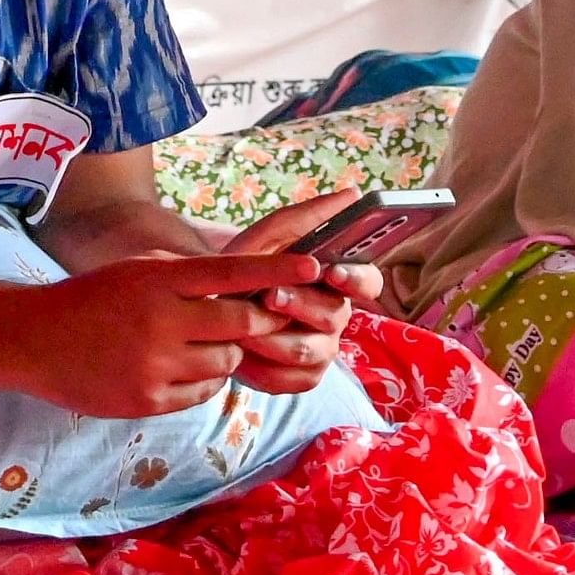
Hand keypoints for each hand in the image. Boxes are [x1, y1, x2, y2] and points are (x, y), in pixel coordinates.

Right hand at [0, 254, 319, 416]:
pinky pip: (202, 393)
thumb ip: (188, 277)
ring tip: (195, 344)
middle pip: (244, 323)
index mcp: (162, 281)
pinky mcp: (148, 400)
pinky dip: (201, 382)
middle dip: (259, 322)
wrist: (33, 340)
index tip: (316, 266)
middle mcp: (162, 321)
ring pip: (226, 362)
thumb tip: (248, 284)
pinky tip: (173, 370)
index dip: (280, 270)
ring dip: (226, 353)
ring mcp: (156, 365)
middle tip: (259, 319)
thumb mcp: (138, 272)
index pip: (236, 272)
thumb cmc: (93, 298)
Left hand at [217, 194, 386, 377]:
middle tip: (270, 297)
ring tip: (245, 330)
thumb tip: (354, 194)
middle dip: (301, 305)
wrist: (206, 306)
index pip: (368, 282)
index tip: (332, 272)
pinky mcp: (302, 378)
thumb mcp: (268, 238)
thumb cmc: (245, 268)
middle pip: (335, 315)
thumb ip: (306, 217)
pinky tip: (243, 355)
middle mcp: (335, 315)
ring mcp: (322, 350)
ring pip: (313, 350)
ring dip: (276, 339)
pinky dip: (266, 368)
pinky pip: (294, 380)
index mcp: (337, 281)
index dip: (356, 279)